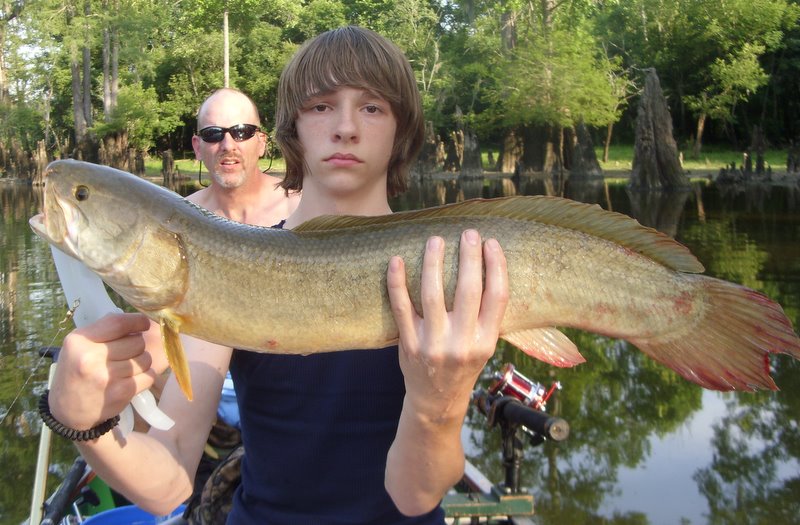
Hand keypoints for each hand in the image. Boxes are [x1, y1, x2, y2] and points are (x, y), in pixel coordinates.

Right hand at [49, 313, 156, 429]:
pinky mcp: (120, 393)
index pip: (118, 323)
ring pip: (145, 359)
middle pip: (136, 342)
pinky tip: (133, 378)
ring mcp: (106, 377)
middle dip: (138, 345)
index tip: (144, 323)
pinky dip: (146, 376)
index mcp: (80, 341)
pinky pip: (148, 376)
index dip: (138, 321)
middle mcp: (91, 358)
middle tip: (128, 352)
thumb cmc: (76, 372)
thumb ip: (103, 331)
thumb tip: (137, 320)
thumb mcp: (78, 346)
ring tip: (128, 366)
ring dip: (142, 361)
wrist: (66, 411)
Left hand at [387, 229, 508, 421]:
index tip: (492, 243)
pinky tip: (396, 260)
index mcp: (486, 341)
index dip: (496, 266)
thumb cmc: (463, 365)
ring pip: (433, 295)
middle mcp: (462, 342)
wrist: (436, 400)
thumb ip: (487, 315)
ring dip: (434, 263)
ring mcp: (433, 343)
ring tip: (435, 240)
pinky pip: (402, 307)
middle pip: (469, 291)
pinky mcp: (408, 343)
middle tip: (468, 233)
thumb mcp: (485, 345)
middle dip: (469, 257)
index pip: (497, 296)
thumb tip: (487, 266)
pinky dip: (397, 282)